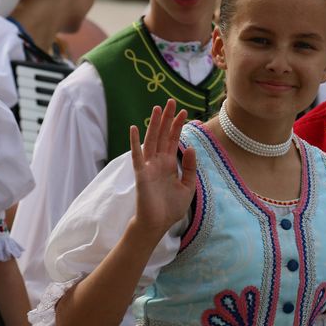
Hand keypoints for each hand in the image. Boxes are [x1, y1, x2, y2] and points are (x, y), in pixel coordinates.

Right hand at [130, 99, 195, 232]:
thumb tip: (191, 147)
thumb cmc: (171, 208)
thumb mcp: (188, 186)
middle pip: (162, 136)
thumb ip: (190, 167)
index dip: (178, 126)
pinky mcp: (141, 174)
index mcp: (169, 164)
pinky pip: (137, 155)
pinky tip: (135, 128)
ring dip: (154, 124)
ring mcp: (148, 166)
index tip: (185, 112)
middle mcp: (158, 162)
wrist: (158, 224)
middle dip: (167, 119)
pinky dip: (135, 142)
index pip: (173, 141)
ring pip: (151, 140)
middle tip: (171, 101)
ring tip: (158, 108)